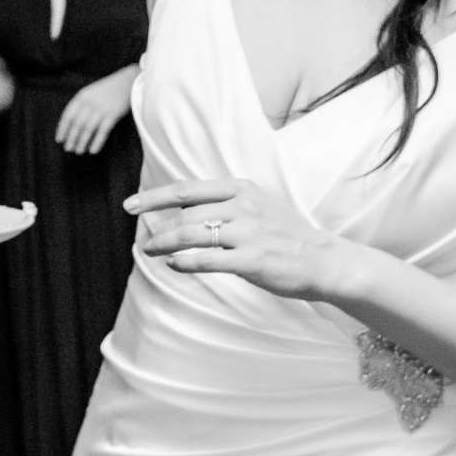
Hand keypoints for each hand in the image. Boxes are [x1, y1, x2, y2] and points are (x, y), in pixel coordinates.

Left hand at [55, 69, 134, 155]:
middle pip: (77, 124)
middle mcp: (90, 103)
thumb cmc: (107, 89)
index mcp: (81, 96)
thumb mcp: (90, 92)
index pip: (68, 115)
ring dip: (82, 142)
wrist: (127, 81)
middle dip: (71, 138)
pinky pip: (103, 131)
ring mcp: (102, 108)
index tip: (59, 140)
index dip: (62, 129)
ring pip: (88, 129)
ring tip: (78, 151)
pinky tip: (93, 151)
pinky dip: (97, 142)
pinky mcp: (113, 114)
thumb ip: (80, 104)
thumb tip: (70, 124)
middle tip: (68, 149)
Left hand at [127, 177, 354, 301]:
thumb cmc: (287, 236)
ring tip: (150, 253)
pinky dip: (185, 262)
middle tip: (146, 243)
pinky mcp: (252, 260)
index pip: (187, 190)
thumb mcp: (258, 206)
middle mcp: (242, 206)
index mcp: (241, 189)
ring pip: (190, 236)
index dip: (154, 197)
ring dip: (164, 245)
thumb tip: (184, 213)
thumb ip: (224, 206)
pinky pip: (207, 260)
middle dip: (159, 230)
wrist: (325, 260)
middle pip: (185, 216)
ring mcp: (247, 233)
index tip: (131, 205)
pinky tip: (174, 266)